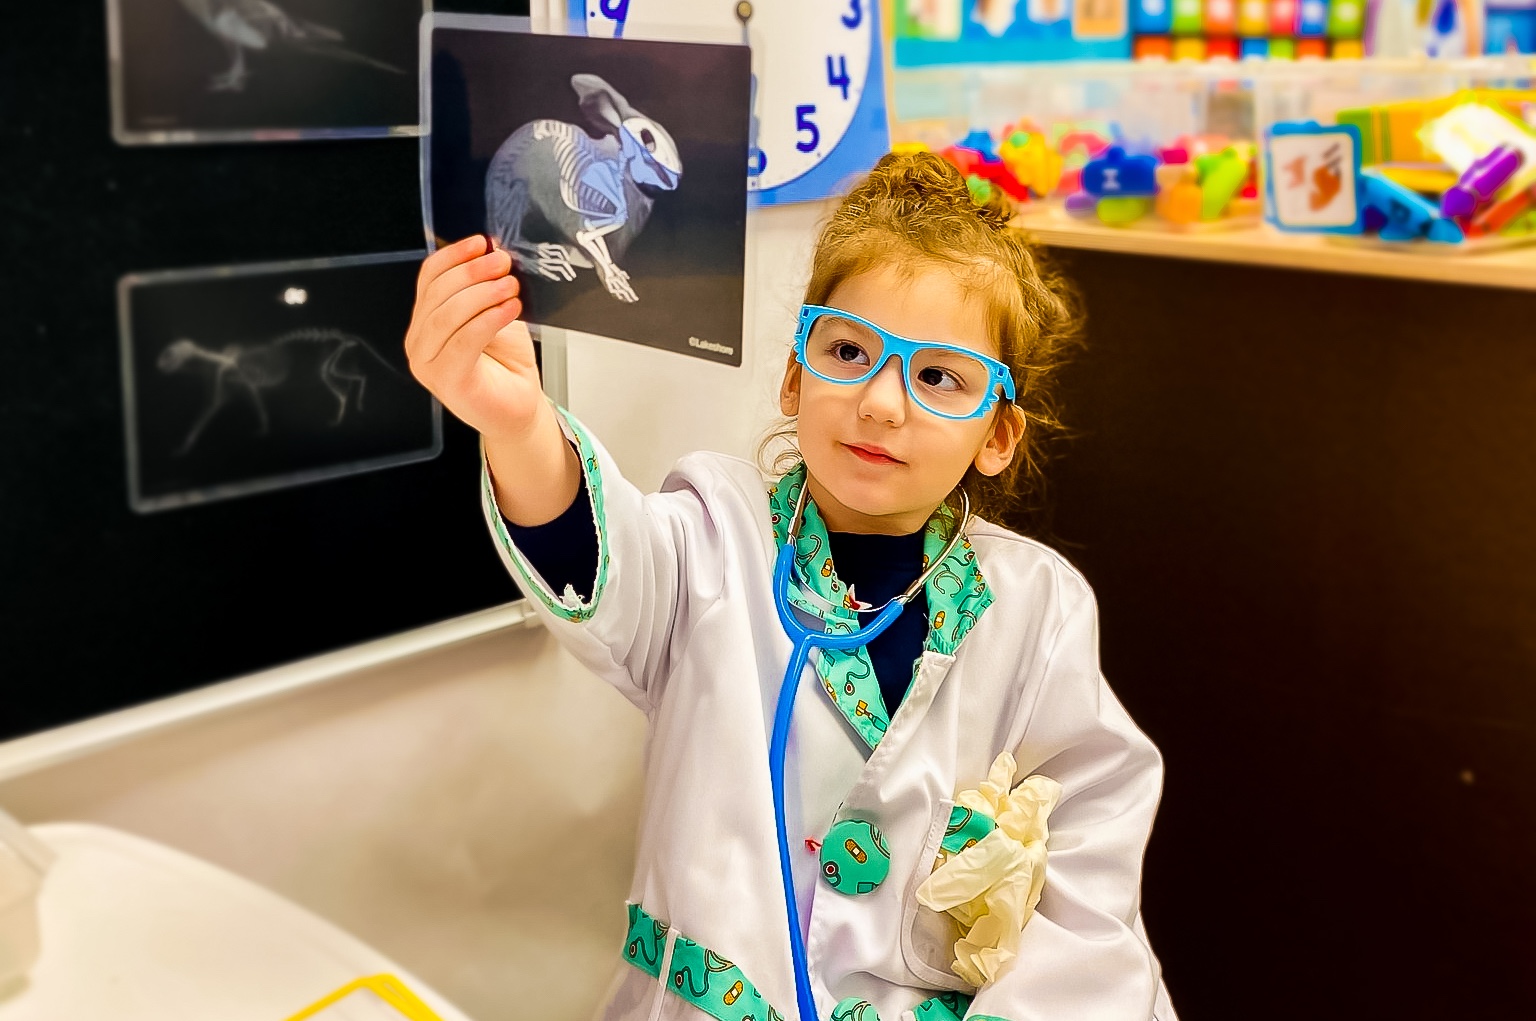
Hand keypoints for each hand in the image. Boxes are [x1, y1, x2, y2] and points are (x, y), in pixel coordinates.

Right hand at [405, 234, 542, 442]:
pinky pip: (464, 341)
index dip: (453, 256)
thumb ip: (486, 288)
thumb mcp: (495, 313)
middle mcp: (420, 343)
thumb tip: (492, 252)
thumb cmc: (507, 364)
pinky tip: (510, 308)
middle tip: (502, 263)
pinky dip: (488, 319)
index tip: (481, 242)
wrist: (519, 408)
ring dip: (481, 294)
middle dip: (472, 273)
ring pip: (447, 315)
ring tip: (510, 286)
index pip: (428, 279)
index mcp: (426, 322)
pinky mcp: (448, 380)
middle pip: (437, 294)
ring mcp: (428, 364)